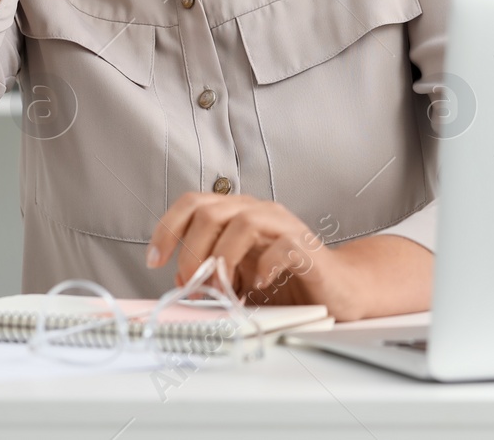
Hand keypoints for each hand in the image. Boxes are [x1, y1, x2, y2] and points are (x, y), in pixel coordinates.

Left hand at [145, 192, 432, 320]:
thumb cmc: (286, 281)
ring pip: (242, 222)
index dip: (169, 228)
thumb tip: (178, 286)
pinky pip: (281, 246)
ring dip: (222, 259)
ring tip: (221, 288)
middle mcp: (258, 211)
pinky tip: (258, 285)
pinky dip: (264, 266)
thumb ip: (210, 275)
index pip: (194, 204)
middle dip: (191, 251)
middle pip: (211, 211)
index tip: (155, 260)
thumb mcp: (238, 277)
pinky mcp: (306, 247)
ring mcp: (284, 226)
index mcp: (237, 213)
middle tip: (189, 284)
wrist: (338, 289)